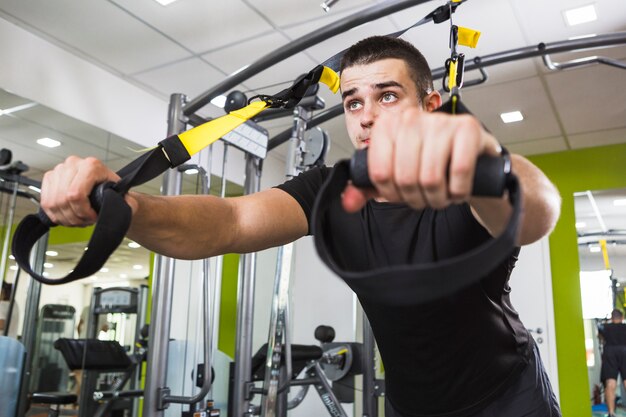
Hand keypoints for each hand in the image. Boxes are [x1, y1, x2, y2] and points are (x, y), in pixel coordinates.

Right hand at [40, 156, 135, 225]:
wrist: (106, 186)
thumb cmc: (113, 190)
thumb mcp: (124, 196)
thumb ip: (127, 202)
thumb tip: (126, 205)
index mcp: (92, 166)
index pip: (75, 194)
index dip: (82, 212)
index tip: (93, 217)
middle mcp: (73, 164)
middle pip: (63, 200)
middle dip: (75, 217)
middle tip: (86, 221)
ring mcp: (59, 170)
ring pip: (52, 202)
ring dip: (65, 217)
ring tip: (78, 220)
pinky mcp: (50, 177)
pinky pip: (45, 202)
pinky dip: (56, 214)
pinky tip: (68, 216)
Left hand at [342, 107, 500, 211]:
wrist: (469, 158)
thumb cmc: (430, 163)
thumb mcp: (395, 175)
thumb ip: (367, 188)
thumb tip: (348, 202)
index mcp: (388, 126)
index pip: (379, 173)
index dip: (392, 193)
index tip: (402, 193)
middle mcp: (411, 118)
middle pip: (404, 178)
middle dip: (416, 198)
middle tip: (425, 197)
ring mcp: (441, 121)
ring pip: (430, 178)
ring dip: (438, 197)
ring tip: (441, 194)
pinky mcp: (468, 128)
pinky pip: (458, 172)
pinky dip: (459, 190)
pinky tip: (458, 188)